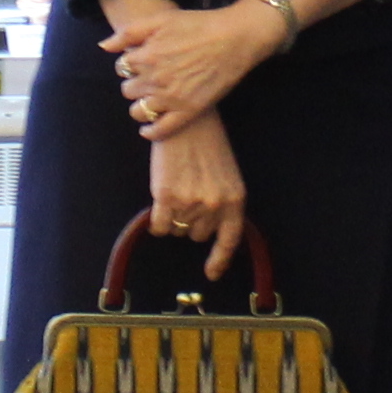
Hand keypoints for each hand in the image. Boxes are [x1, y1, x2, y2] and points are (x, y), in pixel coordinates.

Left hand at [108, 0, 281, 140]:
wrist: (234, 38)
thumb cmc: (198, 24)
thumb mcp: (160, 19)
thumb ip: (129, 32)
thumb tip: (104, 46)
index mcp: (145, 57)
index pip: (121, 67)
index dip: (129, 64)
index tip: (139, 62)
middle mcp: (154, 80)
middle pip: (128, 90)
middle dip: (134, 84)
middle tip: (148, 79)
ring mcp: (170, 98)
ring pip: (139, 112)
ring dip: (140, 106)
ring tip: (149, 100)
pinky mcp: (188, 111)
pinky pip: (160, 130)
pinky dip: (150, 132)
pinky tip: (148, 130)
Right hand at [146, 118, 247, 268]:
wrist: (186, 119)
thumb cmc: (206, 145)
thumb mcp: (226, 176)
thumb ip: (221, 203)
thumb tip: (206, 232)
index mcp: (235, 199)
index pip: (229, 239)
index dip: (219, 260)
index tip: (211, 273)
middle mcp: (215, 205)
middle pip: (196, 235)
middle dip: (191, 222)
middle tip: (188, 195)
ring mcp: (191, 203)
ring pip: (176, 230)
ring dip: (173, 216)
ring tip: (176, 187)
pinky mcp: (166, 197)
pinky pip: (159, 226)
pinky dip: (156, 222)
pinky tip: (159, 203)